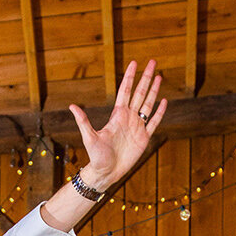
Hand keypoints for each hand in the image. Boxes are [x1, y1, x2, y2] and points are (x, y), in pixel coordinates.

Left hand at [70, 60, 166, 189]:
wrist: (106, 173)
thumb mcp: (89, 137)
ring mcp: (137, 127)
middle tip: (153, 62)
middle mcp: (128, 118)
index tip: (134, 63)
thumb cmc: (96, 156)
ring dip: (154, 90)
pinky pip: (153, 122)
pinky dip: (159, 112)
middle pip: (139, 93)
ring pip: (148, 103)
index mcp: (117, 115)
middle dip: (146, 77)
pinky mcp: (144, 138)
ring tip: (159, 76)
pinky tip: (164, 101)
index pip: (125, 91)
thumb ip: (83, 121)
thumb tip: (72, 106)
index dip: (130, 77)